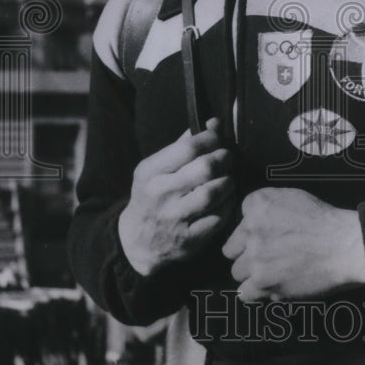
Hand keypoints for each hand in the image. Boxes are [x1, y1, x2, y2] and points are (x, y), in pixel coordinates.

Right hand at [118, 118, 234, 275]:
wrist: (137, 242)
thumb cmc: (152, 197)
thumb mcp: (156, 169)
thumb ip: (183, 145)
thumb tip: (213, 123)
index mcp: (151, 172)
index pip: (189, 147)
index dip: (211, 139)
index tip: (217, 138)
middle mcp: (161, 194)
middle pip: (206, 168)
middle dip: (224, 159)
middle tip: (227, 158)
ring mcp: (175, 218)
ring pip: (214, 192)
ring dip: (228, 183)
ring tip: (226, 180)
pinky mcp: (189, 239)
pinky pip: (219, 217)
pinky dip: (228, 205)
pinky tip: (224, 200)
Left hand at [222, 187, 364, 302]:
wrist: (345, 246)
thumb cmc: (324, 220)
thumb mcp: (292, 197)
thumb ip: (266, 206)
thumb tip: (251, 222)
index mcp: (258, 205)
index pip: (239, 220)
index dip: (252, 230)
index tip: (267, 234)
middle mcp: (251, 231)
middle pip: (231, 249)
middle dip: (246, 253)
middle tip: (266, 256)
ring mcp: (256, 259)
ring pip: (237, 272)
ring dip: (251, 273)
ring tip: (271, 273)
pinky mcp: (264, 284)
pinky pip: (245, 294)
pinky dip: (256, 293)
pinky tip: (268, 288)